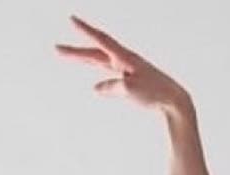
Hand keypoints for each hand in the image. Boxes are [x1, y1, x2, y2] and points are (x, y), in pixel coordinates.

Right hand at [54, 14, 191, 115]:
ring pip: (101, 62)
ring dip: (84, 60)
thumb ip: (113, 87)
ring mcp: (128, 70)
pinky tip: (96, 87)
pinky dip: (101, 79)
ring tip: (66, 56)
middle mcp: (124, 61)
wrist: (173, 100)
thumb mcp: (131, 90)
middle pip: (95, 53)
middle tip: (56, 49)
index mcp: (124, 58)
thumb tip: (96, 88)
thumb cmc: (155, 94)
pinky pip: (111, 77)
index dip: (85, 30)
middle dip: (75, 51)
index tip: (70, 19)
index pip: (101, 41)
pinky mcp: (132, 81)